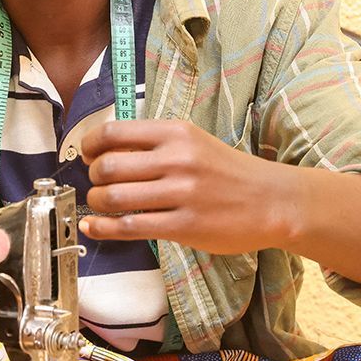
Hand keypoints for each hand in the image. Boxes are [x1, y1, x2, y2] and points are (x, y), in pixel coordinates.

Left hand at [80, 119, 284, 254]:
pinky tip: (94, 228)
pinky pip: (130, 227)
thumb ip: (155, 144)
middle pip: (108, 165)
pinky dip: (103, 229)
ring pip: (115, 197)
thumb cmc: (228, 172)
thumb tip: (106, 151)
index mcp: (176, 133)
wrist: (272, 201)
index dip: (90, 145)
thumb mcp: (193, 143)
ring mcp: (181, 194)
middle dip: (92, 177)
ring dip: (97, 202)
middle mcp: (177, 160)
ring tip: (100, 205)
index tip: (88, 156)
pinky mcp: (184, 226)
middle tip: (96, 184)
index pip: (114, 132)